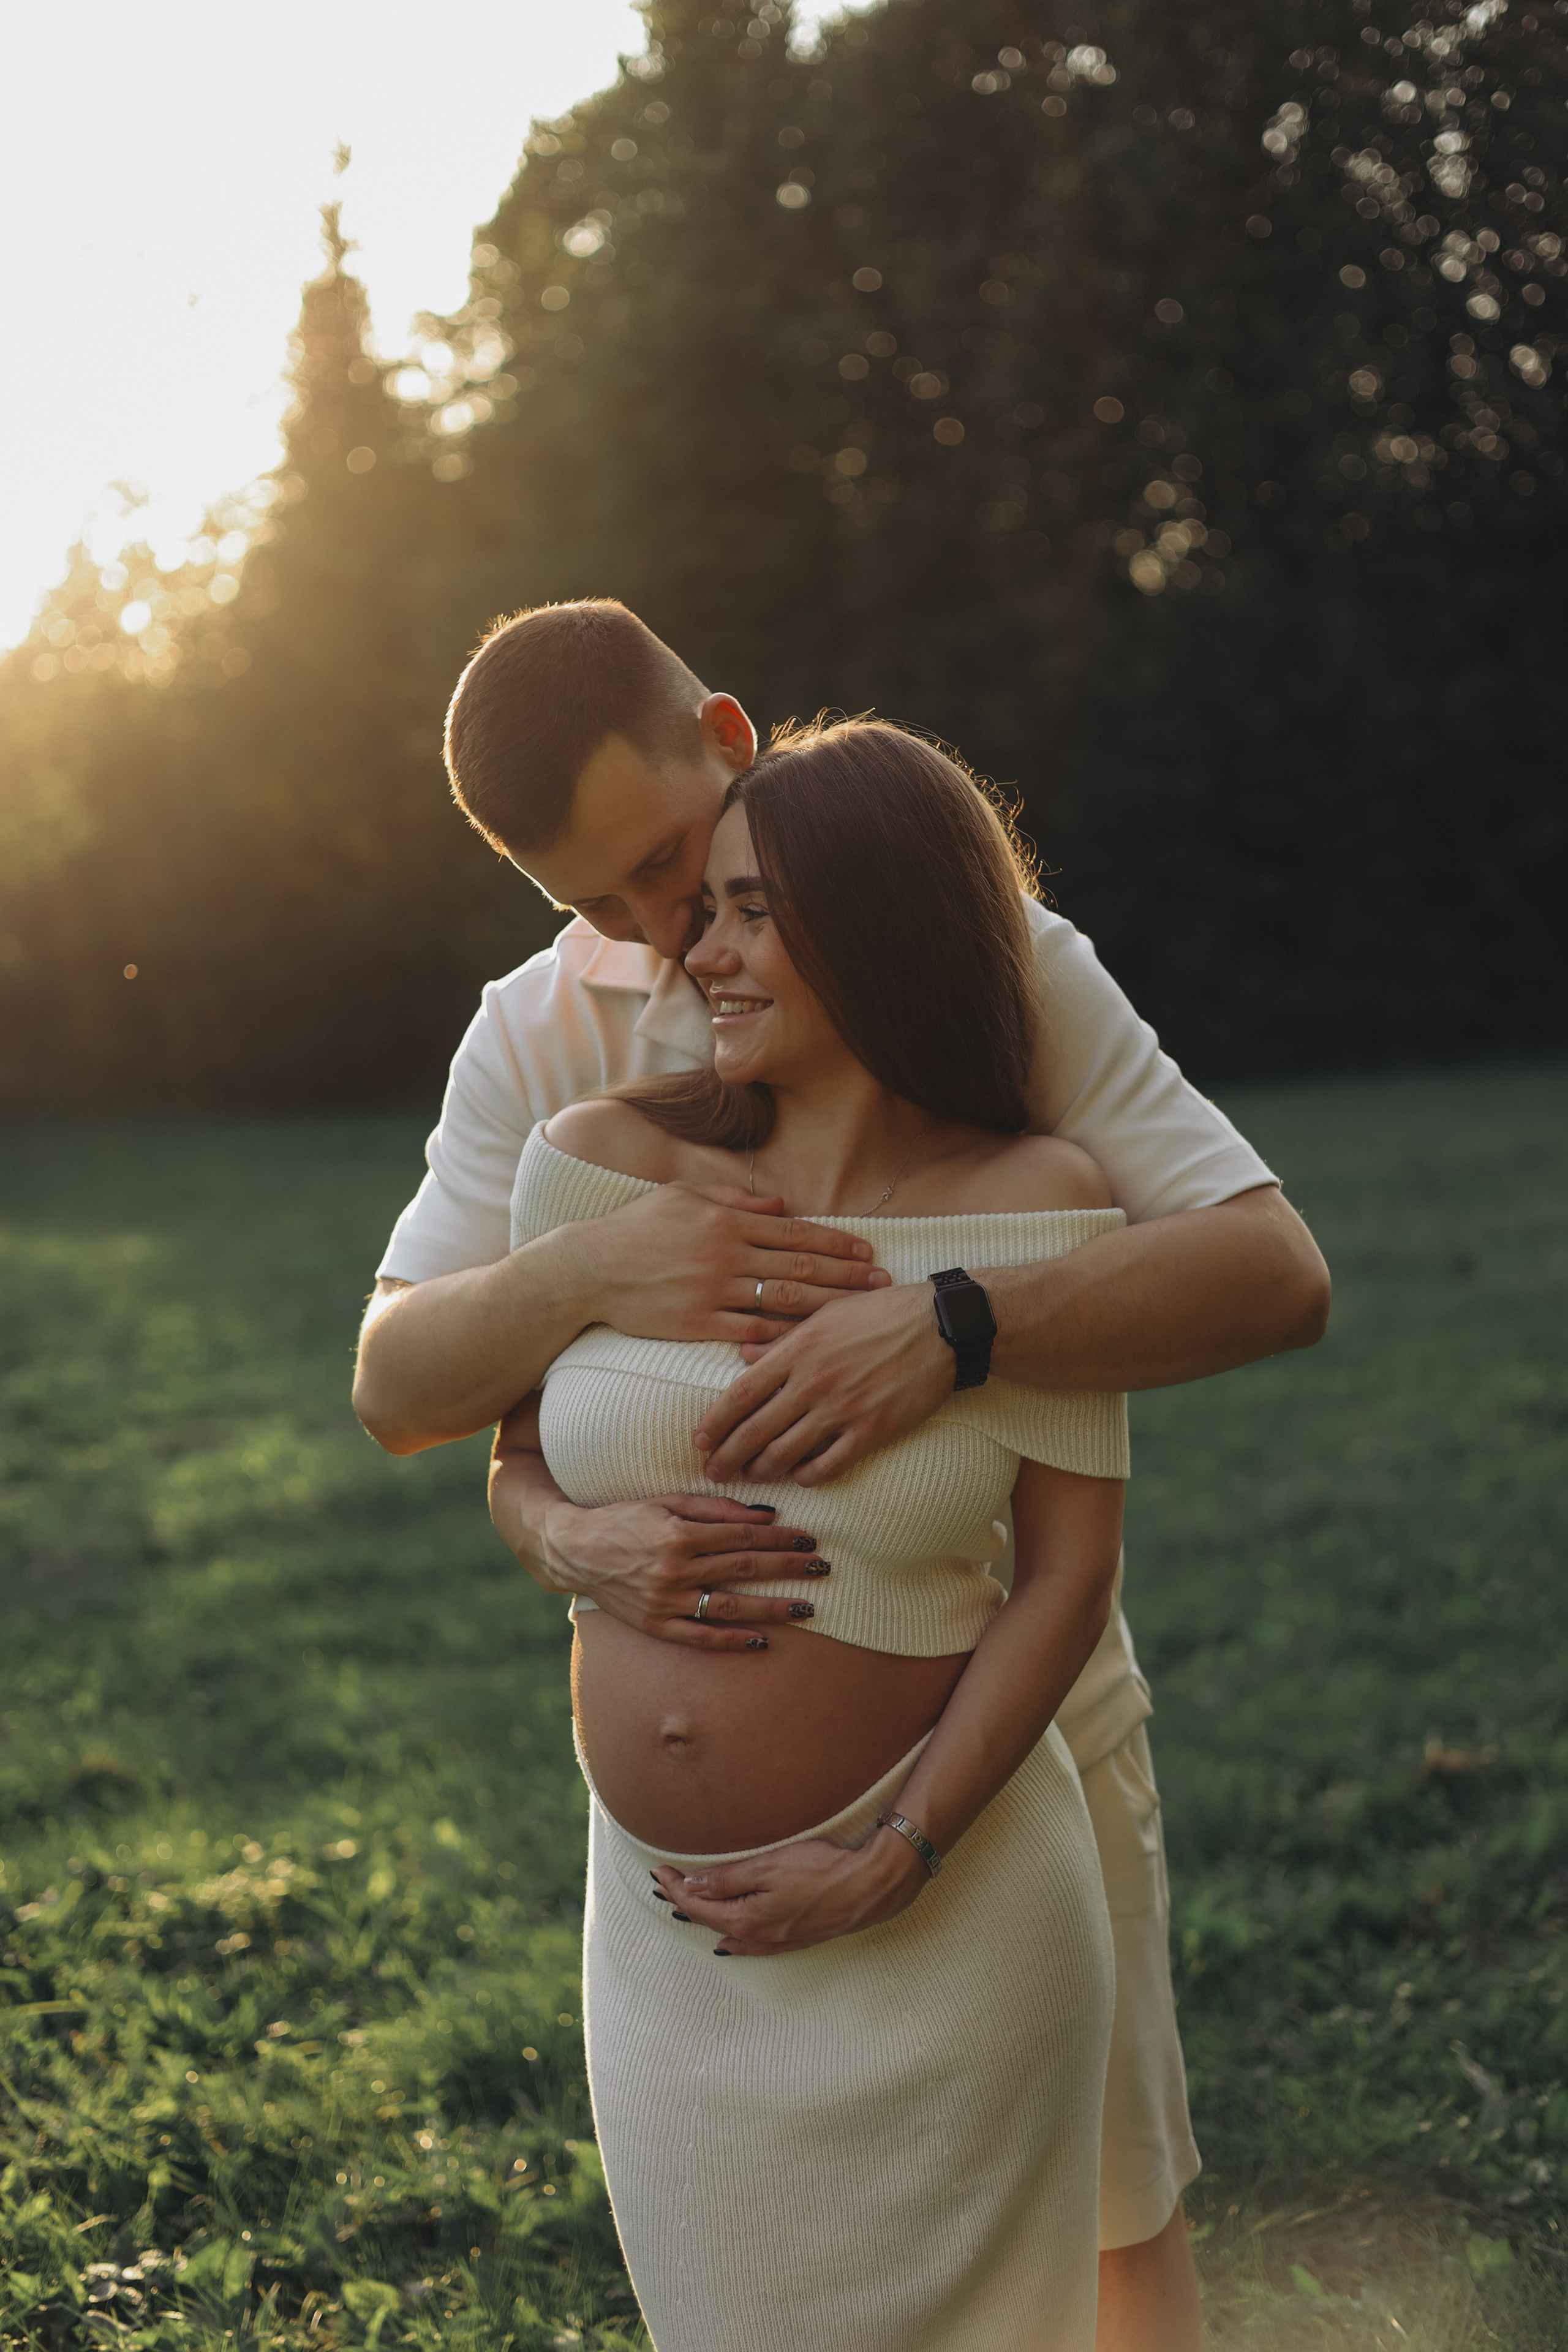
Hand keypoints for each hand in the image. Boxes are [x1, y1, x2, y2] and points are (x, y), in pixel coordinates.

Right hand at [537, 1491, 829, 1649]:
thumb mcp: (667, 1501)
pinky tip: (763, 1641)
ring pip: (730, 1607)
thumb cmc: (626, 1518)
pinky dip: (733, 1640)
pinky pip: (700, 1637)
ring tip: (808, 1608)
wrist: (575, 1551)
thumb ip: (716, 1507)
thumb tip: (765, 1514)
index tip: (809, 1539)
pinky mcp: (655, 1625)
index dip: (779, 1538)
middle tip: (822, 1568)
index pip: (742, 1536)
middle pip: (744, 1569)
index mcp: (678, 1534)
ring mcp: (665, 1602)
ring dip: (773, 1608)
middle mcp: (674, 1570)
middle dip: (787, 1568)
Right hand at [575, 1183, 890, 1346]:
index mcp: (727, 1222)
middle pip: (800, 1265)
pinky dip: (779, 1336)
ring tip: (857, 1313)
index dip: (836, 1241)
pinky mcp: (696, 1323)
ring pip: (782, 1299)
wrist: (588, 1268)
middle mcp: (725, 1254)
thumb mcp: (683, 1196)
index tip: (867, 1250)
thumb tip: (781, 1204)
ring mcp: (711, 1291)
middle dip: (845, 1275)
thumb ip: (734, 1200)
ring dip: (825, 1306)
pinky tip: (809, 1343)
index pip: (795, 1231)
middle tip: (881, 1284)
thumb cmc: (636, 1227)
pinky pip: (747, 1332)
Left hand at [652, 1824, 928, 1955]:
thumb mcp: (769, 1867)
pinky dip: (733, 1940)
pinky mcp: (794, 1938)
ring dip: (705, 1918)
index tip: (658, 1870)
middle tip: (663, 1884)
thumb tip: (691, 1886)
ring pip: (729, 1933)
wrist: (868, 1887)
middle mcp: (759, 1937)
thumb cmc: (821, 1871)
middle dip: (684, 1902)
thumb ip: (728, 1878)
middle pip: (710, 1920)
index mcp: (747, 1919)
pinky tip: (728, 1943)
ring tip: (684, 1908)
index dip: (676, 1888)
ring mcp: (778, 1941)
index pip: (699, 1905)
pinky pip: (752, 1946)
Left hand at [692, 1281, 954, 1485]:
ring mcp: (842, 1408)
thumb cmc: (881, 1313)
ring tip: (751, 1476)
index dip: (714, 1421)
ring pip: (785, 1453)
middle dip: (728, 1457)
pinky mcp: (872, 1430)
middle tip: (713, 1472)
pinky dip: (808, 1476)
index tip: (698, 1440)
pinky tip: (800, 1478)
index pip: (740, 1393)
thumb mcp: (826, 1314)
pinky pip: (828, 1465)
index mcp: (798, 1349)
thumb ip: (783, 1340)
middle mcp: (813, 1381)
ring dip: (762, 1470)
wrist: (941, 1327)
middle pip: (754, 1430)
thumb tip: (744, 1356)